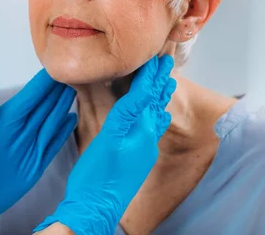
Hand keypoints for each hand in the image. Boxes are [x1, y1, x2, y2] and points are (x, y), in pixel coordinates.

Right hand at [35, 55, 175, 234]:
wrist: (96, 207)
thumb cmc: (96, 176)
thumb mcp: (107, 140)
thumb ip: (124, 115)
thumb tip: (139, 93)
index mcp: (138, 130)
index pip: (145, 95)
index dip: (149, 74)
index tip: (155, 56)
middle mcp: (146, 138)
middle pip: (155, 103)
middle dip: (160, 82)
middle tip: (167, 62)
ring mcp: (145, 149)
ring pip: (156, 115)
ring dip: (160, 97)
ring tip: (168, 81)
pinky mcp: (140, 158)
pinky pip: (153, 128)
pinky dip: (156, 115)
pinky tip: (160, 115)